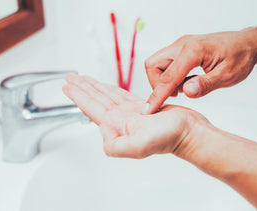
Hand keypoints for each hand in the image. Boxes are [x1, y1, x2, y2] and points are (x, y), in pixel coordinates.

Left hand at [63, 73, 209, 157]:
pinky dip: (112, 88)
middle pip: (96, 99)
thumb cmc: (170, 138)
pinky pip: (122, 94)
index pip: (91, 108)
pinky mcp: (143, 107)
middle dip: (82, 88)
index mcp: (117, 126)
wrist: (189, 133)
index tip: (66, 86)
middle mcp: (121, 120)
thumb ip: (114, 144)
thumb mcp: (139, 146)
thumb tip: (100, 128)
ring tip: (84, 79)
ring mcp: (131, 113)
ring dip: (95, 86)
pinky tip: (107, 86)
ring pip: (108, 95)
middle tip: (70, 77)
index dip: (78, 96)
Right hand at [144, 30, 256, 113]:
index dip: (156, 96)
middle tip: (176, 95)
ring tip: (187, 86)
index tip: (148, 110)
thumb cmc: (240, 57)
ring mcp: (181, 45)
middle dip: (157, 84)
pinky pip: (166, 63)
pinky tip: (188, 80)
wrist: (247, 43)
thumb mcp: (228, 76)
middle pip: (153, 65)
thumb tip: (186, 92)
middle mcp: (183, 44)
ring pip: (157, 63)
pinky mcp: (181, 48)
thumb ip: (206, 84)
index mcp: (193, 50)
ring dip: (164, 80)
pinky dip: (171, 75)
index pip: (167, 76)